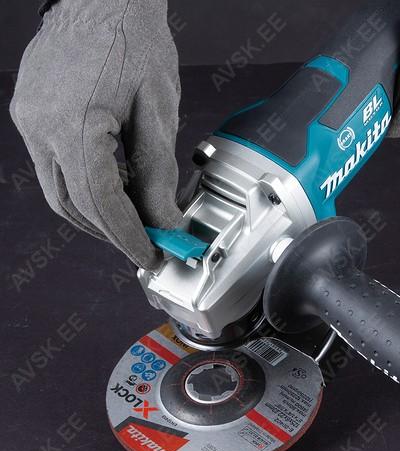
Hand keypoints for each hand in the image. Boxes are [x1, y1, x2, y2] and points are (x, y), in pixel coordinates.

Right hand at [10, 0, 182, 269]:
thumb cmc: (134, 40)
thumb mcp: (158, 110)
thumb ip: (158, 171)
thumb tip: (163, 217)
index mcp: (74, 125)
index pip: (100, 203)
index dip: (127, 235)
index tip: (149, 254)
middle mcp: (41, 127)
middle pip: (73, 204)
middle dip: (111, 230)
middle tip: (144, 240)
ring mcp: (29, 120)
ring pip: (59, 191)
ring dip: (96, 211)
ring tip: (133, 216)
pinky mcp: (29, 114)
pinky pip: (53, 165)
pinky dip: (83, 184)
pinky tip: (111, 183)